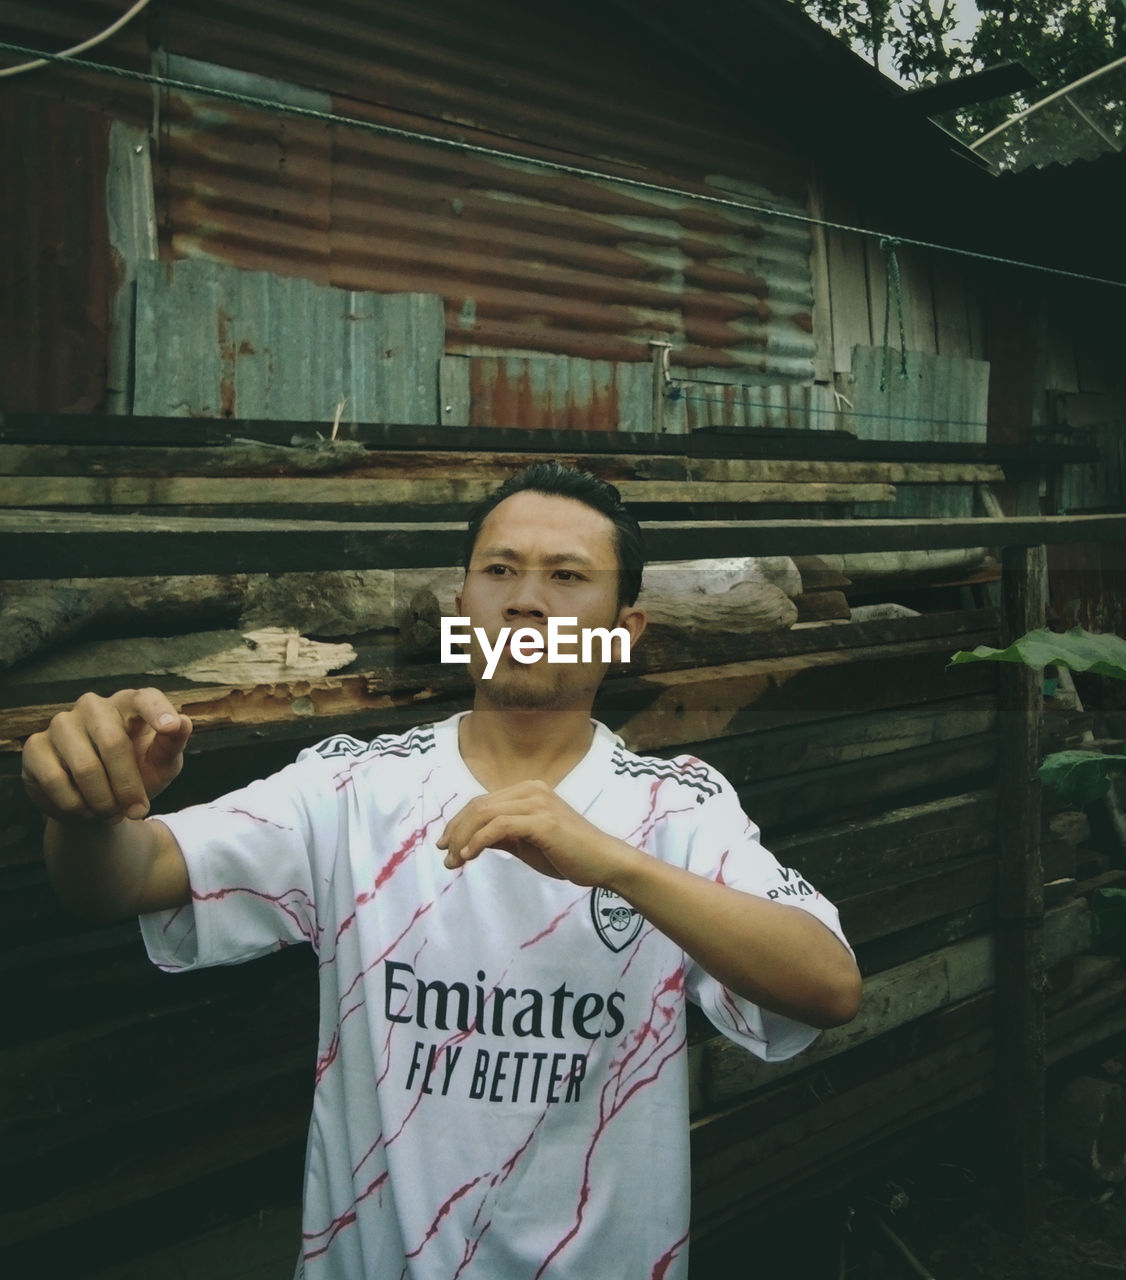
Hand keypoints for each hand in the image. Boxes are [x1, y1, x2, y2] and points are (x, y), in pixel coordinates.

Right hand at [22, 688, 192, 825]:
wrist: (98, 803)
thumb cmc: (137, 774)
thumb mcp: (162, 764)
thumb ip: (172, 745)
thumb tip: (183, 722)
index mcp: (130, 703)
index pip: (145, 698)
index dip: (158, 712)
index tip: (170, 728)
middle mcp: (94, 705)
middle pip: (113, 742)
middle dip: (128, 785)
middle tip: (137, 812)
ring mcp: (62, 723)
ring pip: (84, 767)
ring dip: (102, 801)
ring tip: (111, 813)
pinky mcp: (36, 746)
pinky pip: (55, 780)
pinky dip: (75, 805)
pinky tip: (84, 809)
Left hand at [436, 780, 637, 886]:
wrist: (604, 862)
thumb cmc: (568, 855)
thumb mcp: (527, 844)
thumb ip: (501, 837)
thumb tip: (468, 841)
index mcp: (529, 791)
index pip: (482, 802)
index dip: (459, 822)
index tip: (445, 846)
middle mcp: (532, 790)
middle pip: (479, 805)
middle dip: (456, 831)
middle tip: (444, 856)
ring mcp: (538, 803)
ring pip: (485, 813)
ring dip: (463, 838)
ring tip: (454, 861)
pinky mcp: (543, 820)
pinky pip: (499, 827)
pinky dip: (478, 841)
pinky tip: (468, 856)